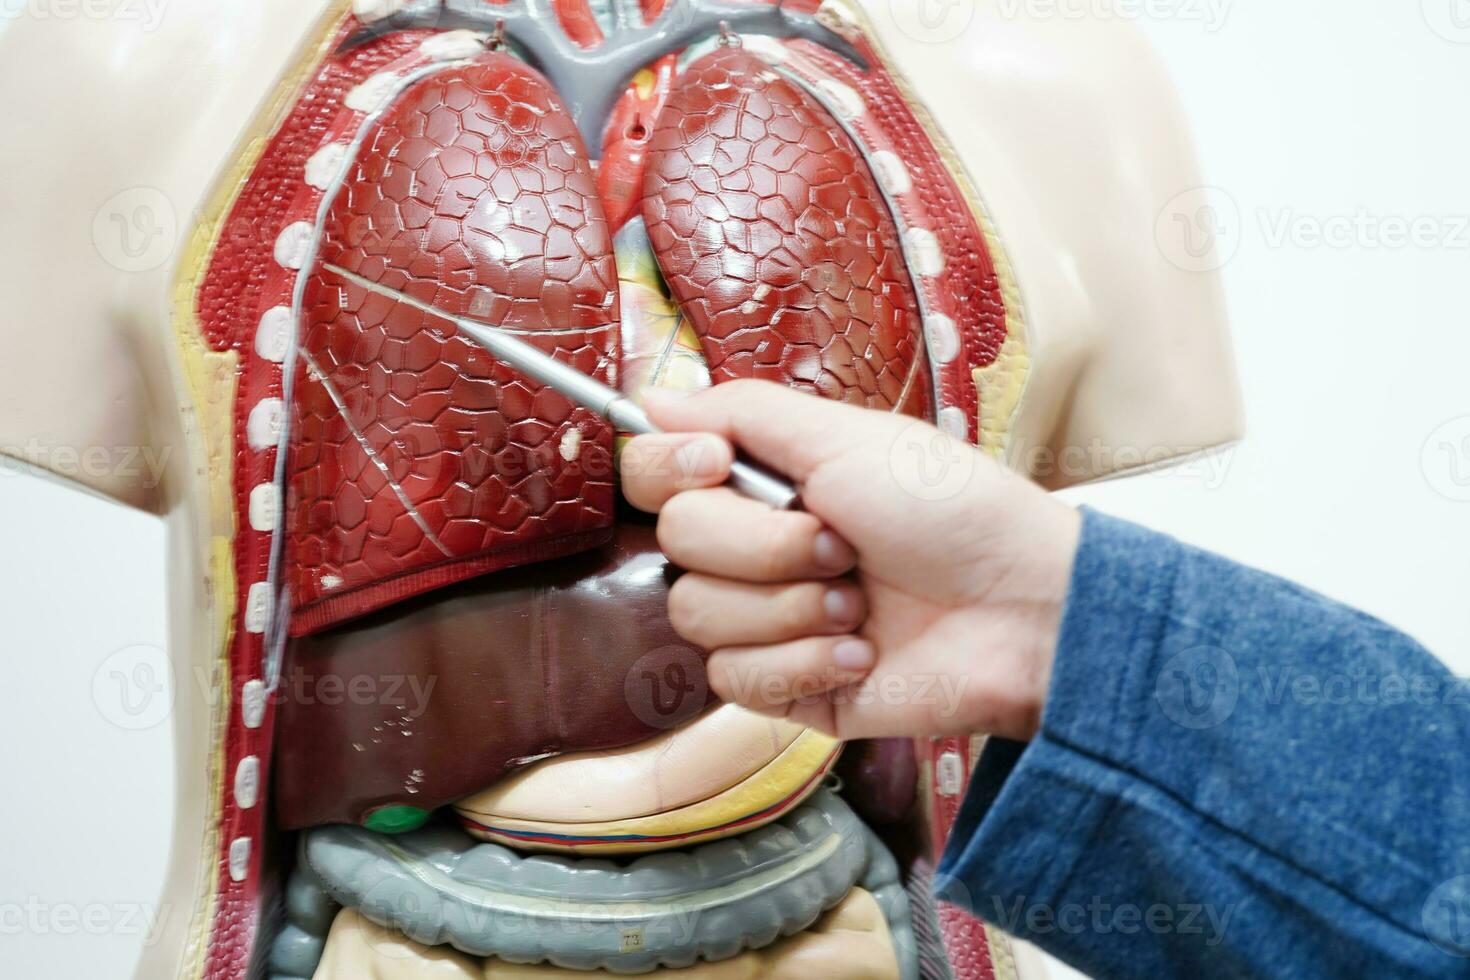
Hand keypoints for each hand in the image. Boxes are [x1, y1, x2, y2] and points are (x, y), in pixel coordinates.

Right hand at [620, 381, 1081, 741]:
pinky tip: (860, 654)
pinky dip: (802, 663)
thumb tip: (650, 398)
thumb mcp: (849, 436)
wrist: (1019, 612)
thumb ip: (744, 412)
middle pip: (677, 541)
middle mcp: (754, 548)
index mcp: (764, 481)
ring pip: (698, 615)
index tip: (717, 463)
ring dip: (789, 607)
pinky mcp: (784, 687)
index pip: (656, 473)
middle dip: (764, 544)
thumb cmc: (953, 511)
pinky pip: (734, 679)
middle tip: (841, 544)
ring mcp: (767, 620)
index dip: (669, 469)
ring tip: (859, 604)